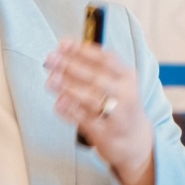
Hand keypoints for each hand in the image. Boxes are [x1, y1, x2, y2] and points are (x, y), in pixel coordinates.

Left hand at [44, 40, 155, 184]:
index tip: (63, 44)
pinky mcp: (105, 133)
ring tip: (51, 79)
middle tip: (51, 59)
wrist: (134, 140)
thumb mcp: (117, 82)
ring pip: (90, 98)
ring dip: (68, 87)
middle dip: (71, 66)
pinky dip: (70, 111)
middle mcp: (125, 95)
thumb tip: (64, 49)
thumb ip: (94, 67)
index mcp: (128, 77)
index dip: (83, 50)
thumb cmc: (119, 105)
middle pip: (96, 77)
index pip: (106, 59)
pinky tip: (58, 103)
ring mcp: (116, 115)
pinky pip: (84, 119)